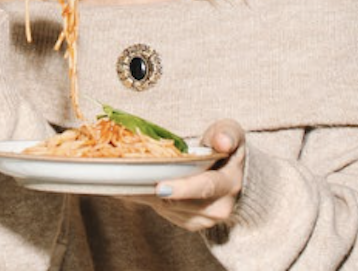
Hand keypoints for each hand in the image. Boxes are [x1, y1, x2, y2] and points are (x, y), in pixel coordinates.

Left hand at [124, 119, 245, 230]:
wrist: (231, 172)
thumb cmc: (225, 146)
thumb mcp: (230, 132)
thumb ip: (227, 134)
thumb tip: (222, 142)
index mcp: (230, 184)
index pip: (206, 187)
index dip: (183, 188)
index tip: (161, 187)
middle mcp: (219, 207)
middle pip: (180, 202)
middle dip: (154, 191)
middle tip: (129, 179)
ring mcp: (204, 219)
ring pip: (168, 209)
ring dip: (147, 195)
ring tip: (126, 179)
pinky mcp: (190, 223)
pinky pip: (164, 213)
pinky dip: (148, 199)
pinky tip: (135, 185)